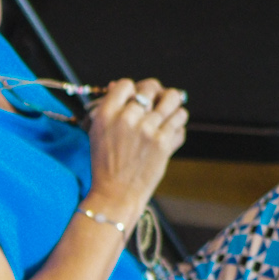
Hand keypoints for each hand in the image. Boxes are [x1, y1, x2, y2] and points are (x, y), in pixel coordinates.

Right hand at [83, 78, 187, 218]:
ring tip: (169, 113)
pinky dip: (178, 124)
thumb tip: (118, 85)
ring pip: (172, 99)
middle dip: (156, 93)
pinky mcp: (162, 142)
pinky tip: (170, 132)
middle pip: (151, 86)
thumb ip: (110, 109)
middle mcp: (126, 118)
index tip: (136, 100)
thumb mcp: (98, 134)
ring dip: (173, 104)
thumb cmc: (106, 166)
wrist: (115, 196)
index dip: (133, 90)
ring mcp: (146, 129)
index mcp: (105, 115)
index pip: (125, 84)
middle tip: (157, 103)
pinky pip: (180, 121)